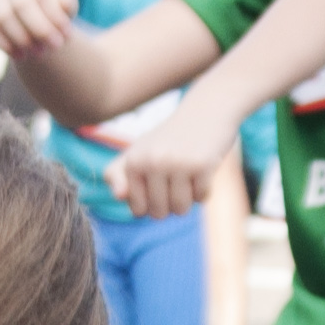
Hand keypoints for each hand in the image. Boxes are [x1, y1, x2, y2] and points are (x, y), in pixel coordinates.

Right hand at [0, 0, 78, 56]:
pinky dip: (5, 45)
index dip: (54, 17)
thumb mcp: (67, 8)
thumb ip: (68, 4)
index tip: (67, 36)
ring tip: (39, 53)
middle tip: (55, 47)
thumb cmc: (55, 11)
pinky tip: (20, 56)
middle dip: (39, 29)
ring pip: (4, 17)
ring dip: (22, 39)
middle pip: (21, 4)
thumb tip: (64, 2)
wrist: (35, 19)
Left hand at [103, 101, 239, 219]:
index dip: (151, 205)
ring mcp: (177, 163)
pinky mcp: (201, 165)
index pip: (138, 211)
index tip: (157, 185)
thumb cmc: (169, 140)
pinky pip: (201, 198)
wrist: (206, 111)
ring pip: (181, 209)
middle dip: (170, 205)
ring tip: (188, 176)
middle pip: (159, 213)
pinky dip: (204, 190)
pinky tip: (202, 170)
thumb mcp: (139, 152)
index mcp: (133, 161)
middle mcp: (152, 161)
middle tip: (175, 179)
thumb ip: (117, 174)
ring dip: (188, 200)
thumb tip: (118, 195)